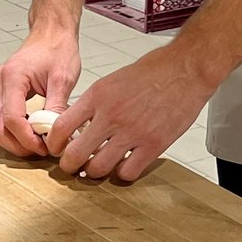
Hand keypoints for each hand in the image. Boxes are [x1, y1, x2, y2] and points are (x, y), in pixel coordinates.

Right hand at [0, 26, 81, 157]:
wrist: (51, 32)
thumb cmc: (57, 49)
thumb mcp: (63, 78)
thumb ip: (56, 108)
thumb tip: (54, 137)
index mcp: (12, 77)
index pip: (11, 119)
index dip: (27, 139)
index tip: (46, 147)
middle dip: (17, 145)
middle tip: (41, 150)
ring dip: (14, 140)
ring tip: (39, 143)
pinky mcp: (0, 92)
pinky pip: (0, 119)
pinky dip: (14, 131)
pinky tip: (34, 132)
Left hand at [46, 44, 218, 182]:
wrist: (186, 69)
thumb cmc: (154, 71)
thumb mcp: (114, 80)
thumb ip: (96, 102)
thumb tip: (80, 123)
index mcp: (98, 96)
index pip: (62, 127)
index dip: (55, 143)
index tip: (57, 148)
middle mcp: (111, 115)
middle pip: (76, 154)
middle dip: (69, 165)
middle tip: (72, 166)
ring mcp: (133, 132)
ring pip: (99, 167)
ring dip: (94, 171)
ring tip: (97, 167)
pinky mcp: (153, 144)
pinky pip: (128, 171)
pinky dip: (123, 173)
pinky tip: (125, 165)